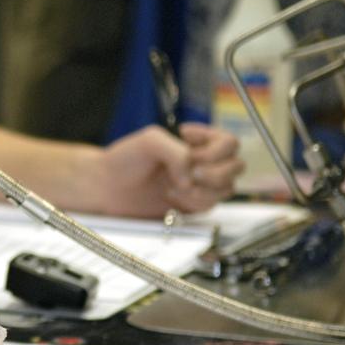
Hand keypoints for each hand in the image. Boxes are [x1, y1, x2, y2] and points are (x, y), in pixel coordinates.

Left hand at [94, 123, 242, 216]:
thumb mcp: (151, 141)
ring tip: (175, 184)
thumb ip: (178, 152)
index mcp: (197, 144)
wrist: (107, 187)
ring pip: (227, 188)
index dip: (215, 143)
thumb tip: (194, 174)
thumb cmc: (125, 159)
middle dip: (213, 168)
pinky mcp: (193, 206)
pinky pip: (210, 205)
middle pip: (237, 165)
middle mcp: (203, 164)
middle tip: (189, 169)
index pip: (230, 142)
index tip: (187, 139)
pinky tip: (171, 196)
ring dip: (203, 187)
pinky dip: (193, 201)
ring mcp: (200, 186)